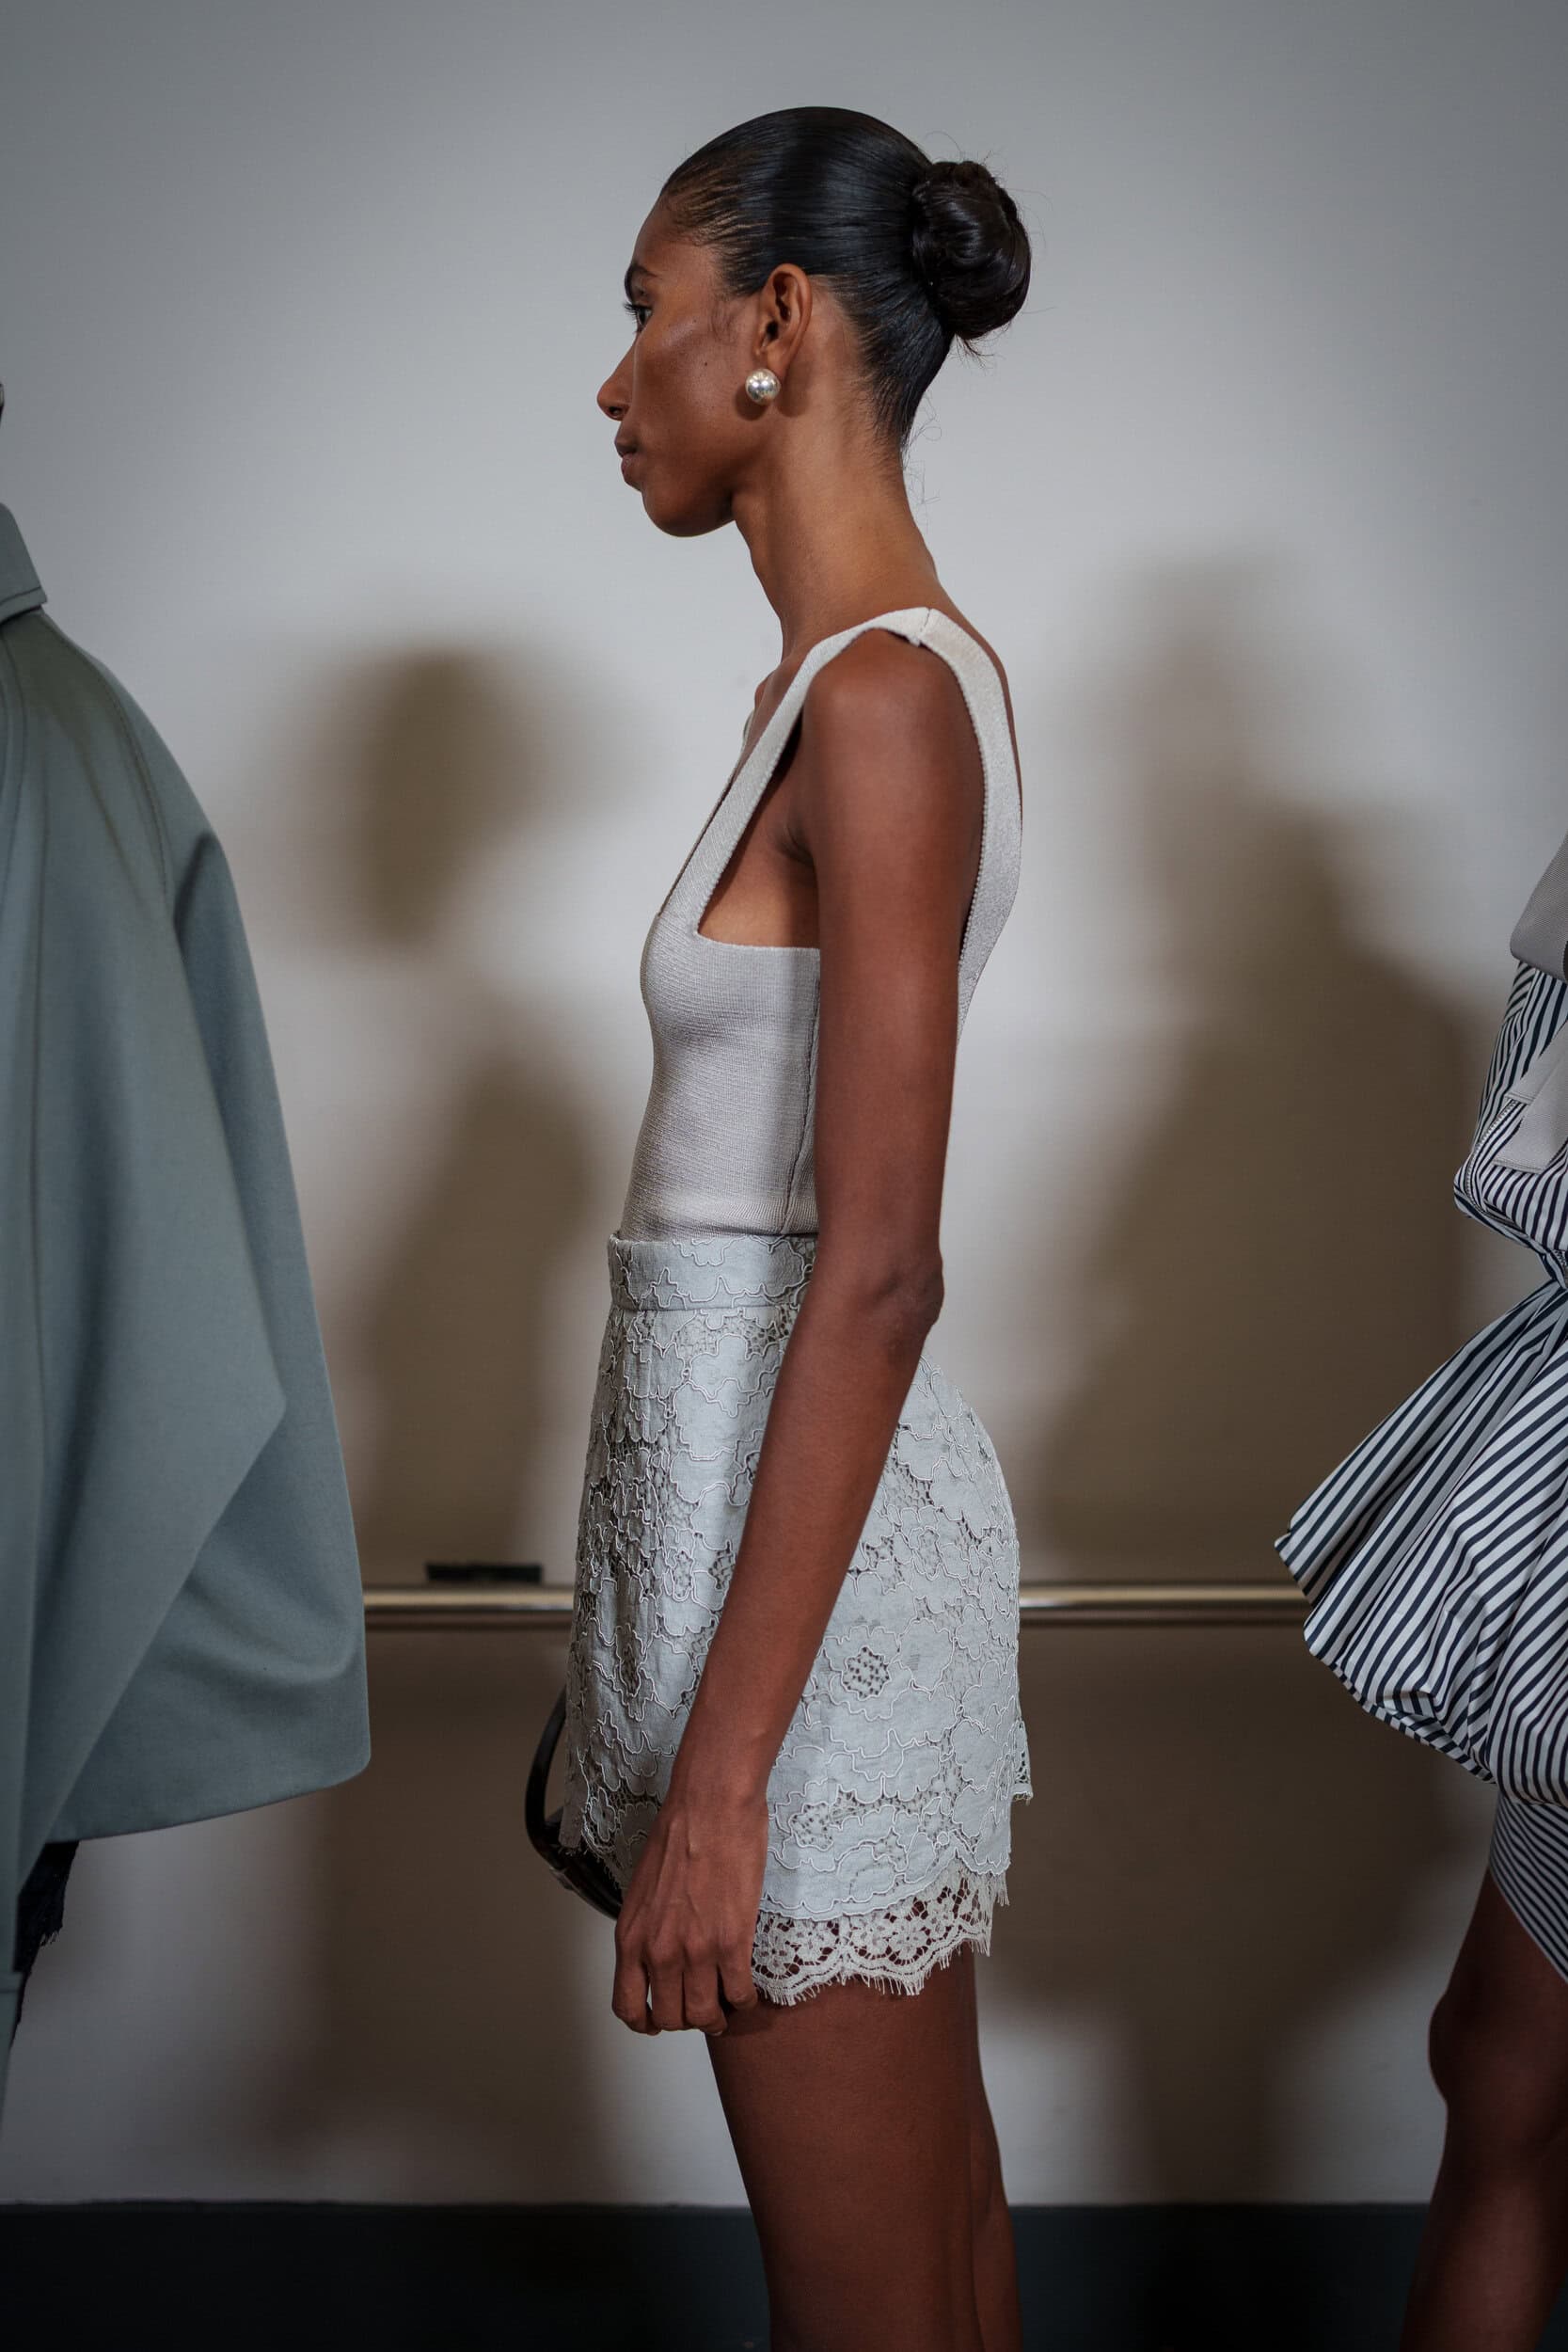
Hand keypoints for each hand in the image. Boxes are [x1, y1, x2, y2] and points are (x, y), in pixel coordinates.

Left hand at [612, 1785, 766, 2034]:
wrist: (709, 1806)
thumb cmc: (678, 1835)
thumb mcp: (642, 1891)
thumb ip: (646, 1930)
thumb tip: (657, 1956)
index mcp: (631, 1937)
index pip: (628, 2007)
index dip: (646, 2022)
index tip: (660, 2021)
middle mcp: (658, 1952)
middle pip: (671, 2018)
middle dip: (688, 2020)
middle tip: (703, 2008)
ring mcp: (695, 1951)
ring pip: (704, 2015)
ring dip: (718, 2016)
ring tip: (727, 2005)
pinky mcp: (732, 1943)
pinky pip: (738, 1994)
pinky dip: (745, 2001)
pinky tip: (747, 1991)